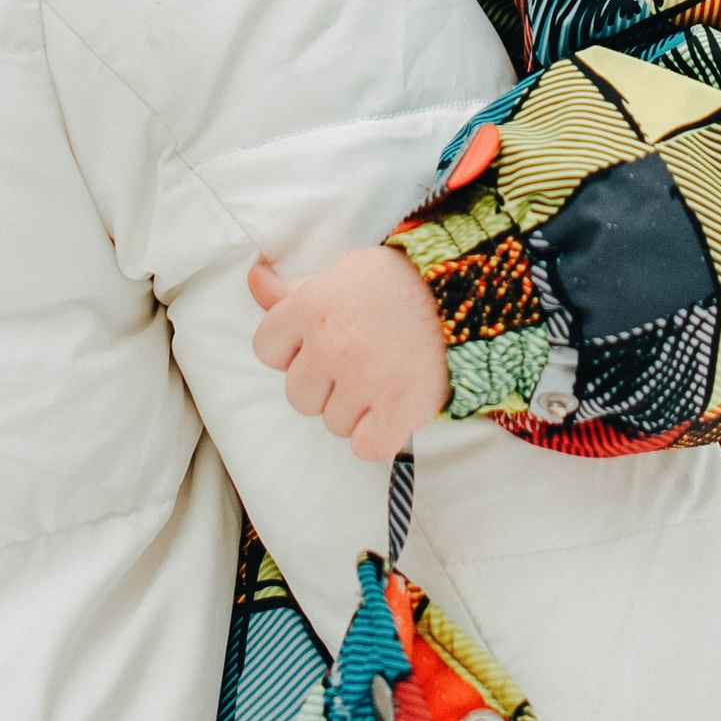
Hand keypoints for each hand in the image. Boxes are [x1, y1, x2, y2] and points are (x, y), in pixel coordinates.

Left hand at [249, 245, 448, 460]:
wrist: (466, 287)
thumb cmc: (399, 280)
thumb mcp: (342, 274)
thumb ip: (293, 289)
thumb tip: (255, 279)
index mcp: (311, 306)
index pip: (267, 349)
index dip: (293, 350)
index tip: (321, 342)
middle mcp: (331, 344)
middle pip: (299, 394)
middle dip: (326, 384)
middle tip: (362, 359)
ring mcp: (363, 379)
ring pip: (333, 422)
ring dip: (356, 409)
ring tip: (386, 376)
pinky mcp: (397, 409)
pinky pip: (366, 447)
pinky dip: (380, 435)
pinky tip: (394, 408)